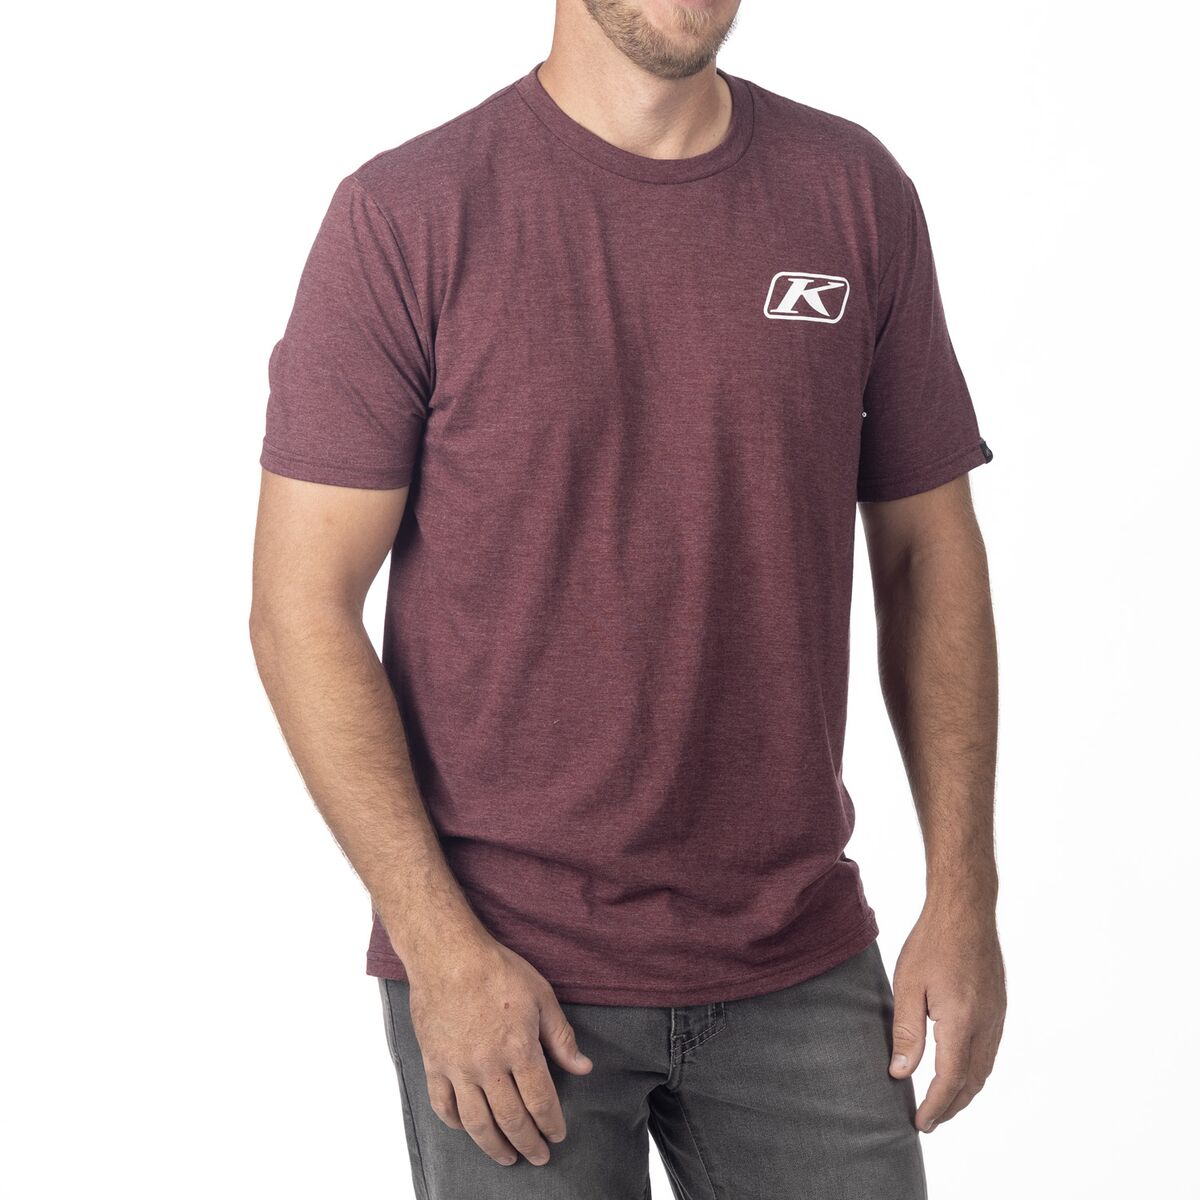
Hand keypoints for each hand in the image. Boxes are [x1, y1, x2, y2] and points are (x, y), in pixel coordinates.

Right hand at [405, 932, 593, 1166]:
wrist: (447, 955)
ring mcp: (458, 1067)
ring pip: (477, 1122)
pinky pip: (443, 1104)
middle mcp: (488, 1065)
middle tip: (538, 1157)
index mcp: (519, 1049)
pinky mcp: (434, 1063)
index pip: (540, 1101)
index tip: (557, 1135)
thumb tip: (583, 1068)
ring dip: (494, 1145)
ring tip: (507, 1157)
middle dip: (528, 1143)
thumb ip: (561, 1037)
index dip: (551, 1124)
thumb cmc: (497, 970)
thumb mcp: (541, 996)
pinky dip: (455, 1123)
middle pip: (511, 1119)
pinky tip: (467, 1128)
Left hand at [888, 899, 1006, 1132]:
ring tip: (940, 1104)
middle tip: (927, 1121)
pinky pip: (989, 1052)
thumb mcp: (908, 985)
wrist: (966, 910)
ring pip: (984, 1070)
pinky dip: (974, 1073)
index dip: (935, 1106)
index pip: (950, 1079)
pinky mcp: (999, 1008)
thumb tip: (900, 1073)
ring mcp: (997, 1017)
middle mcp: (986, 1025)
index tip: (919, 1123)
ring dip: (963, 1092)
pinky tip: (958, 1072)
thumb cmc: (932, 942)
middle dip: (950, 1107)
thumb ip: (906, 1032)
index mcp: (961, 1021)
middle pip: (971, 1083)